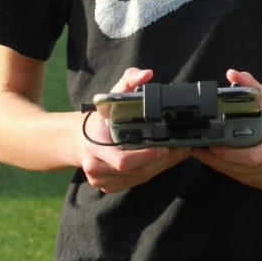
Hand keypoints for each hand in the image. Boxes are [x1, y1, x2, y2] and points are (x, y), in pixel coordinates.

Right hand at [80, 67, 190, 193]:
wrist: (78, 140)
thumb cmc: (98, 119)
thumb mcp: (109, 97)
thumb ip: (128, 82)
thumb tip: (147, 74)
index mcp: (95, 147)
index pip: (124, 160)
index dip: (146, 156)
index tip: (167, 147)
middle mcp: (96, 168)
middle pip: (137, 171)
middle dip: (163, 160)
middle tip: (183, 148)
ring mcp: (101, 181)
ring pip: (140, 178)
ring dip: (162, 166)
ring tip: (179, 152)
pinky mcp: (108, 187)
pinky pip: (136, 182)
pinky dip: (152, 171)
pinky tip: (164, 160)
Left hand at [191, 70, 261, 191]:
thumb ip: (250, 85)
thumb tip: (232, 73)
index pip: (253, 156)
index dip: (230, 155)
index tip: (212, 146)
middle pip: (246, 169)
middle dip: (220, 162)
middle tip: (201, 152)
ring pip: (246, 178)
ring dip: (224, 169)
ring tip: (206, 157)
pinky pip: (251, 182)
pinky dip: (235, 174)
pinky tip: (222, 165)